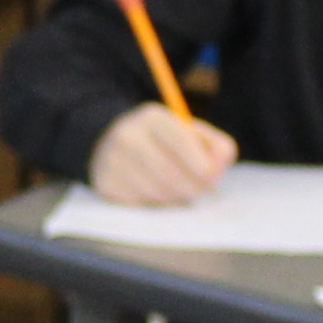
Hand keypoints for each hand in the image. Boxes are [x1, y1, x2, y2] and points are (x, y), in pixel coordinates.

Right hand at [87, 104, 238, 206]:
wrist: (112, 143)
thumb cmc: (164, 141)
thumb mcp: (190, 133)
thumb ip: (216, 147)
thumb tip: (217, 169)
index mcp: (153, 118)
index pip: (183, 143)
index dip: (202, 165)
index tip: (211, 177)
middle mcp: (128, 136)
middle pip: (172, 175)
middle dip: (193, 187)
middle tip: (200, 189)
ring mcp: (113, 160)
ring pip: (158, 194)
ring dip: (175, 198)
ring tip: (177, 188)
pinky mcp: (105, 183)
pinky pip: (141, 205)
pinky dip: (155, 204)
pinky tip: (155, 192)